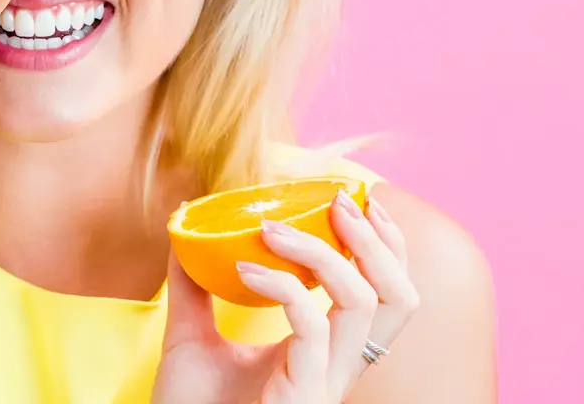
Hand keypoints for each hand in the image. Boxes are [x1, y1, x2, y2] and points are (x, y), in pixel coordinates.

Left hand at [152, 187, 418, 403]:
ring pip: (364, 303)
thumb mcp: (191, 336)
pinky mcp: (303, 394)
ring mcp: (324, 381)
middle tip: (338, 201)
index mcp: (327, 351)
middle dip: (377, 240)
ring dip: (322, 251)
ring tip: (274, 229)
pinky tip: (244, 268)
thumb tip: (185, 230)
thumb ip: (193, 286)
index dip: (386, 245)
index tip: (359, 200)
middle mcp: (337, 365)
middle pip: (398, 296)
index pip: (386, 294)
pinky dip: (282, 285)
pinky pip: (313, 327)